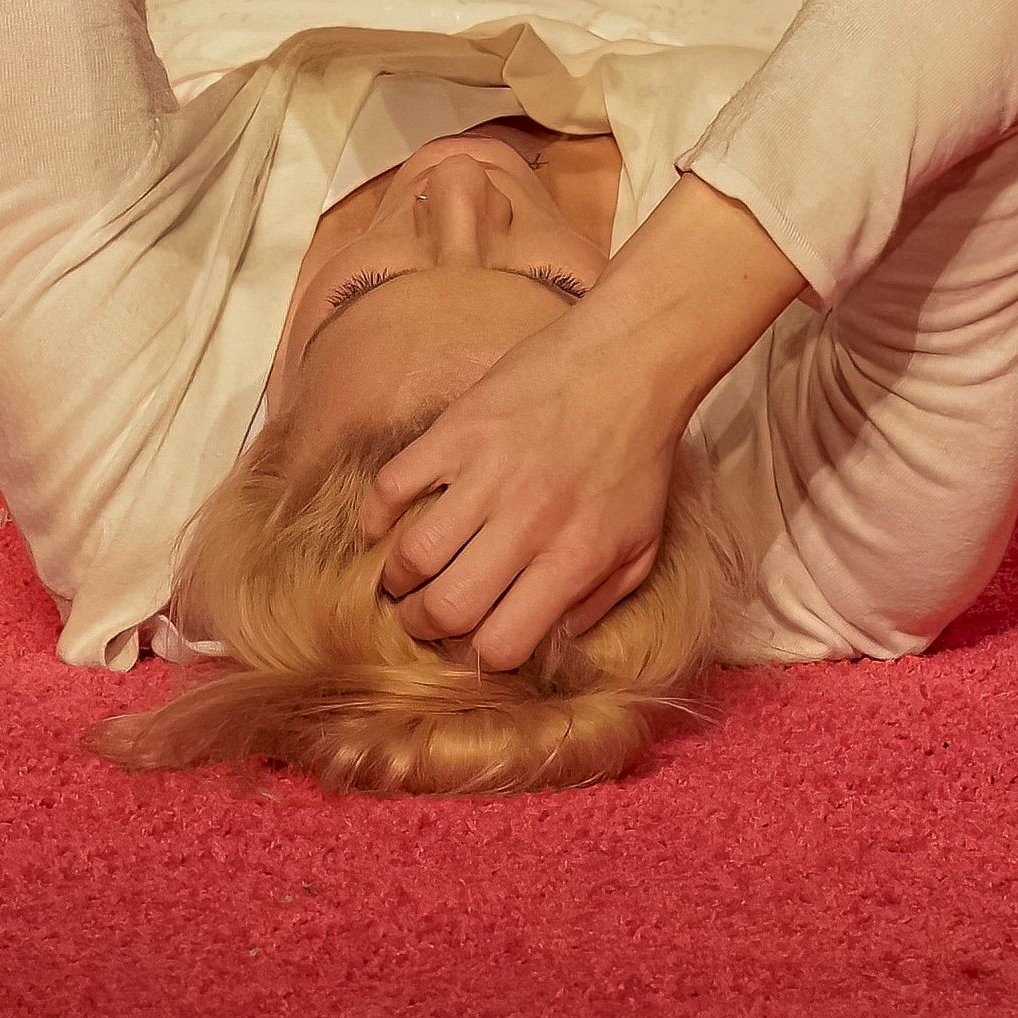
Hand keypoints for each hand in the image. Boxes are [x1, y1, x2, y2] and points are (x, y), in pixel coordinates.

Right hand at [356, 306, 688, 669]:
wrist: (629, 361)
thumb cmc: (638, 454)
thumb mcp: (643, 543)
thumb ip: (602, 600)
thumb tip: (556, 637)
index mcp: (574, 559)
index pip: (501, 644)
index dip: (477, 656)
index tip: (471, 640)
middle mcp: (527, 524)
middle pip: (447, 608)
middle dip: (424, 625)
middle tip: (422, 615)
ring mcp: (486, 474)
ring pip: (412, 555)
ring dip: (396, 578)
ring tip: (402, 576)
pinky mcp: (457, 431)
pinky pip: (391, 487)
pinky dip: (374, 516)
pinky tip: (381, 526)